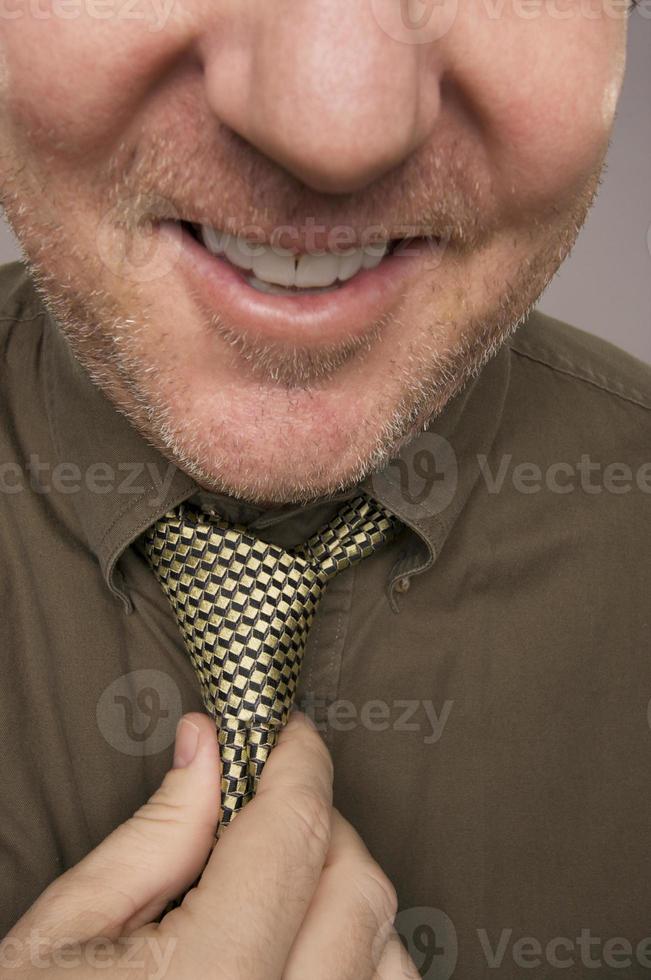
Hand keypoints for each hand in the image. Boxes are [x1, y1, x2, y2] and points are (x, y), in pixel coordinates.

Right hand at [2, 712, 418, 978]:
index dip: (297, 764)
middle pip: (355, 886)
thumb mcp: (66, 933)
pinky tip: (302, 944)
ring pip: (387, 952)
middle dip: (318, 823)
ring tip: (279, 883)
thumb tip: (207, 748)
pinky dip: (359, 958)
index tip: (287, 734)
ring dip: (344, 895)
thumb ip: (154, 836)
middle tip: (267, 806)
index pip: (292, 835)